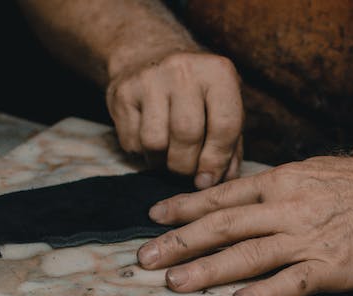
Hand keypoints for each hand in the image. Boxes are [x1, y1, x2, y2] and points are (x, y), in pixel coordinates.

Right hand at [106, 51, 243, 188]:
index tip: (208, 179)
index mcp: (218, 72)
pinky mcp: (123, 92)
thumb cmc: (196, 92)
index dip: (217, 160)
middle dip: (187, 166)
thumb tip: (215, 182)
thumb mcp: (222, 107)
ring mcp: (149, 79)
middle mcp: (183, 69)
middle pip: (187, 135)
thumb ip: (229, 146)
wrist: (149, 55)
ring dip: (162, 162)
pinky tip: (150, 141)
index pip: (224, 125)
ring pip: (155, 143)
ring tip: (168, 157)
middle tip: (187, 172)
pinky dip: (142, 154)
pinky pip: (132, 142)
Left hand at [136, 154, 352, 295]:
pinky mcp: (330, 267)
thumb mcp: (310, 171)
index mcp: (281, 183)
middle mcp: (287, 209)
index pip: (223, 196)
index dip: (185, 207)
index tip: (154, 217)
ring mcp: (307, 239)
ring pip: (248, 255)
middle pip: (224, 226)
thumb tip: (236, 198)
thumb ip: (273, 188)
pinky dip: (264, 293)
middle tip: (146, 258)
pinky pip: (291, 282)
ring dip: (208, 269)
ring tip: (175, 282)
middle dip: (180, 242)